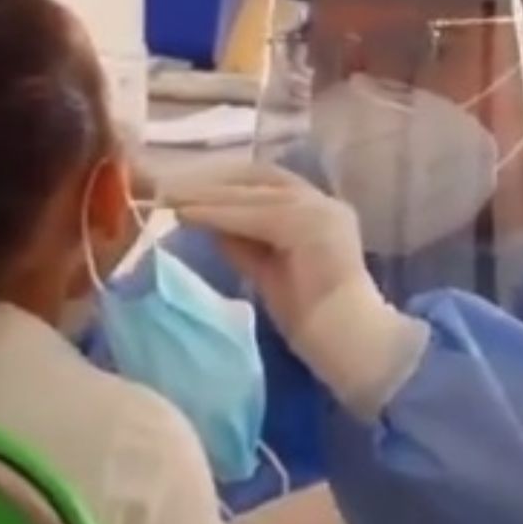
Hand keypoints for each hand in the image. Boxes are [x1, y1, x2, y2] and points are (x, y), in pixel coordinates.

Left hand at [167, 163, 428, 418]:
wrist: (353, 347)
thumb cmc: (316, 322)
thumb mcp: (271, 272)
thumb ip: (246, 243)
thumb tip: (210, 223)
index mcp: (321, 212)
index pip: (268, 182)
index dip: (226, 180)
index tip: (188, 185)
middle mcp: (324, 203)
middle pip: (259, 176)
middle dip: (212, 179)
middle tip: (169, 185)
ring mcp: (319, 211)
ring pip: (252, 191)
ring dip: (206, 193)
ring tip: (169, 197)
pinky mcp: (308, 226)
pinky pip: (252, 213)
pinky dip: (215, 212)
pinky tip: (186, 215)